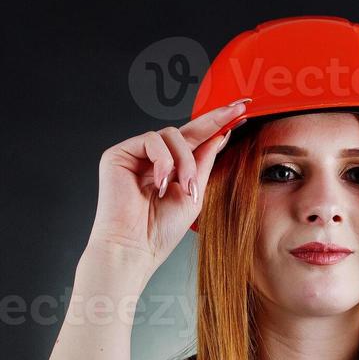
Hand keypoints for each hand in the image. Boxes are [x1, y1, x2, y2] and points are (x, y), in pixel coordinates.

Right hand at [85, 98, 249, 274]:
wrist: (134, 248)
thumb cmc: (159, 230)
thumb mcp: (194, 194)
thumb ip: (204, 163)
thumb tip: (220, 135)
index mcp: (170, 169)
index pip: (195, 140)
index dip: (217, 124)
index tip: (240, 110)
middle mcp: (152, 158)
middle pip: (185, 131)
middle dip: (212, 122)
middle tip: (234, 112)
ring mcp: (135, 155)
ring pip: (171, 135)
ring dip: (185, 162)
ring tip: (186, 188)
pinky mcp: (118, 154)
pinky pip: (151, 139)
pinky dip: (163, 161)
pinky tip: (161, 184)